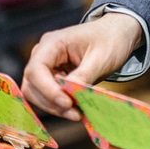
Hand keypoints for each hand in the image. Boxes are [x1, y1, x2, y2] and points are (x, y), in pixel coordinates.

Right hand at [21, 13, 143, 119]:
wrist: (117, 34)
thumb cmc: (110, 40)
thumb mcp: (100, 58)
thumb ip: (83, 76)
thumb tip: (70, 95)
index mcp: (52, 43)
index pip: (36, 69)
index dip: (47, 89)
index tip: (66, 103)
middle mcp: (44, 54)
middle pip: (32, 84)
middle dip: (51, 102)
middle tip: (74, 113)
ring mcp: (47, 66)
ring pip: (37, 94)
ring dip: (55, 107)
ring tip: (77, 114)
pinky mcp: (54, 77)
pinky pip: (49, 95)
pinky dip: (60, 105)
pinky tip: (76, 109)